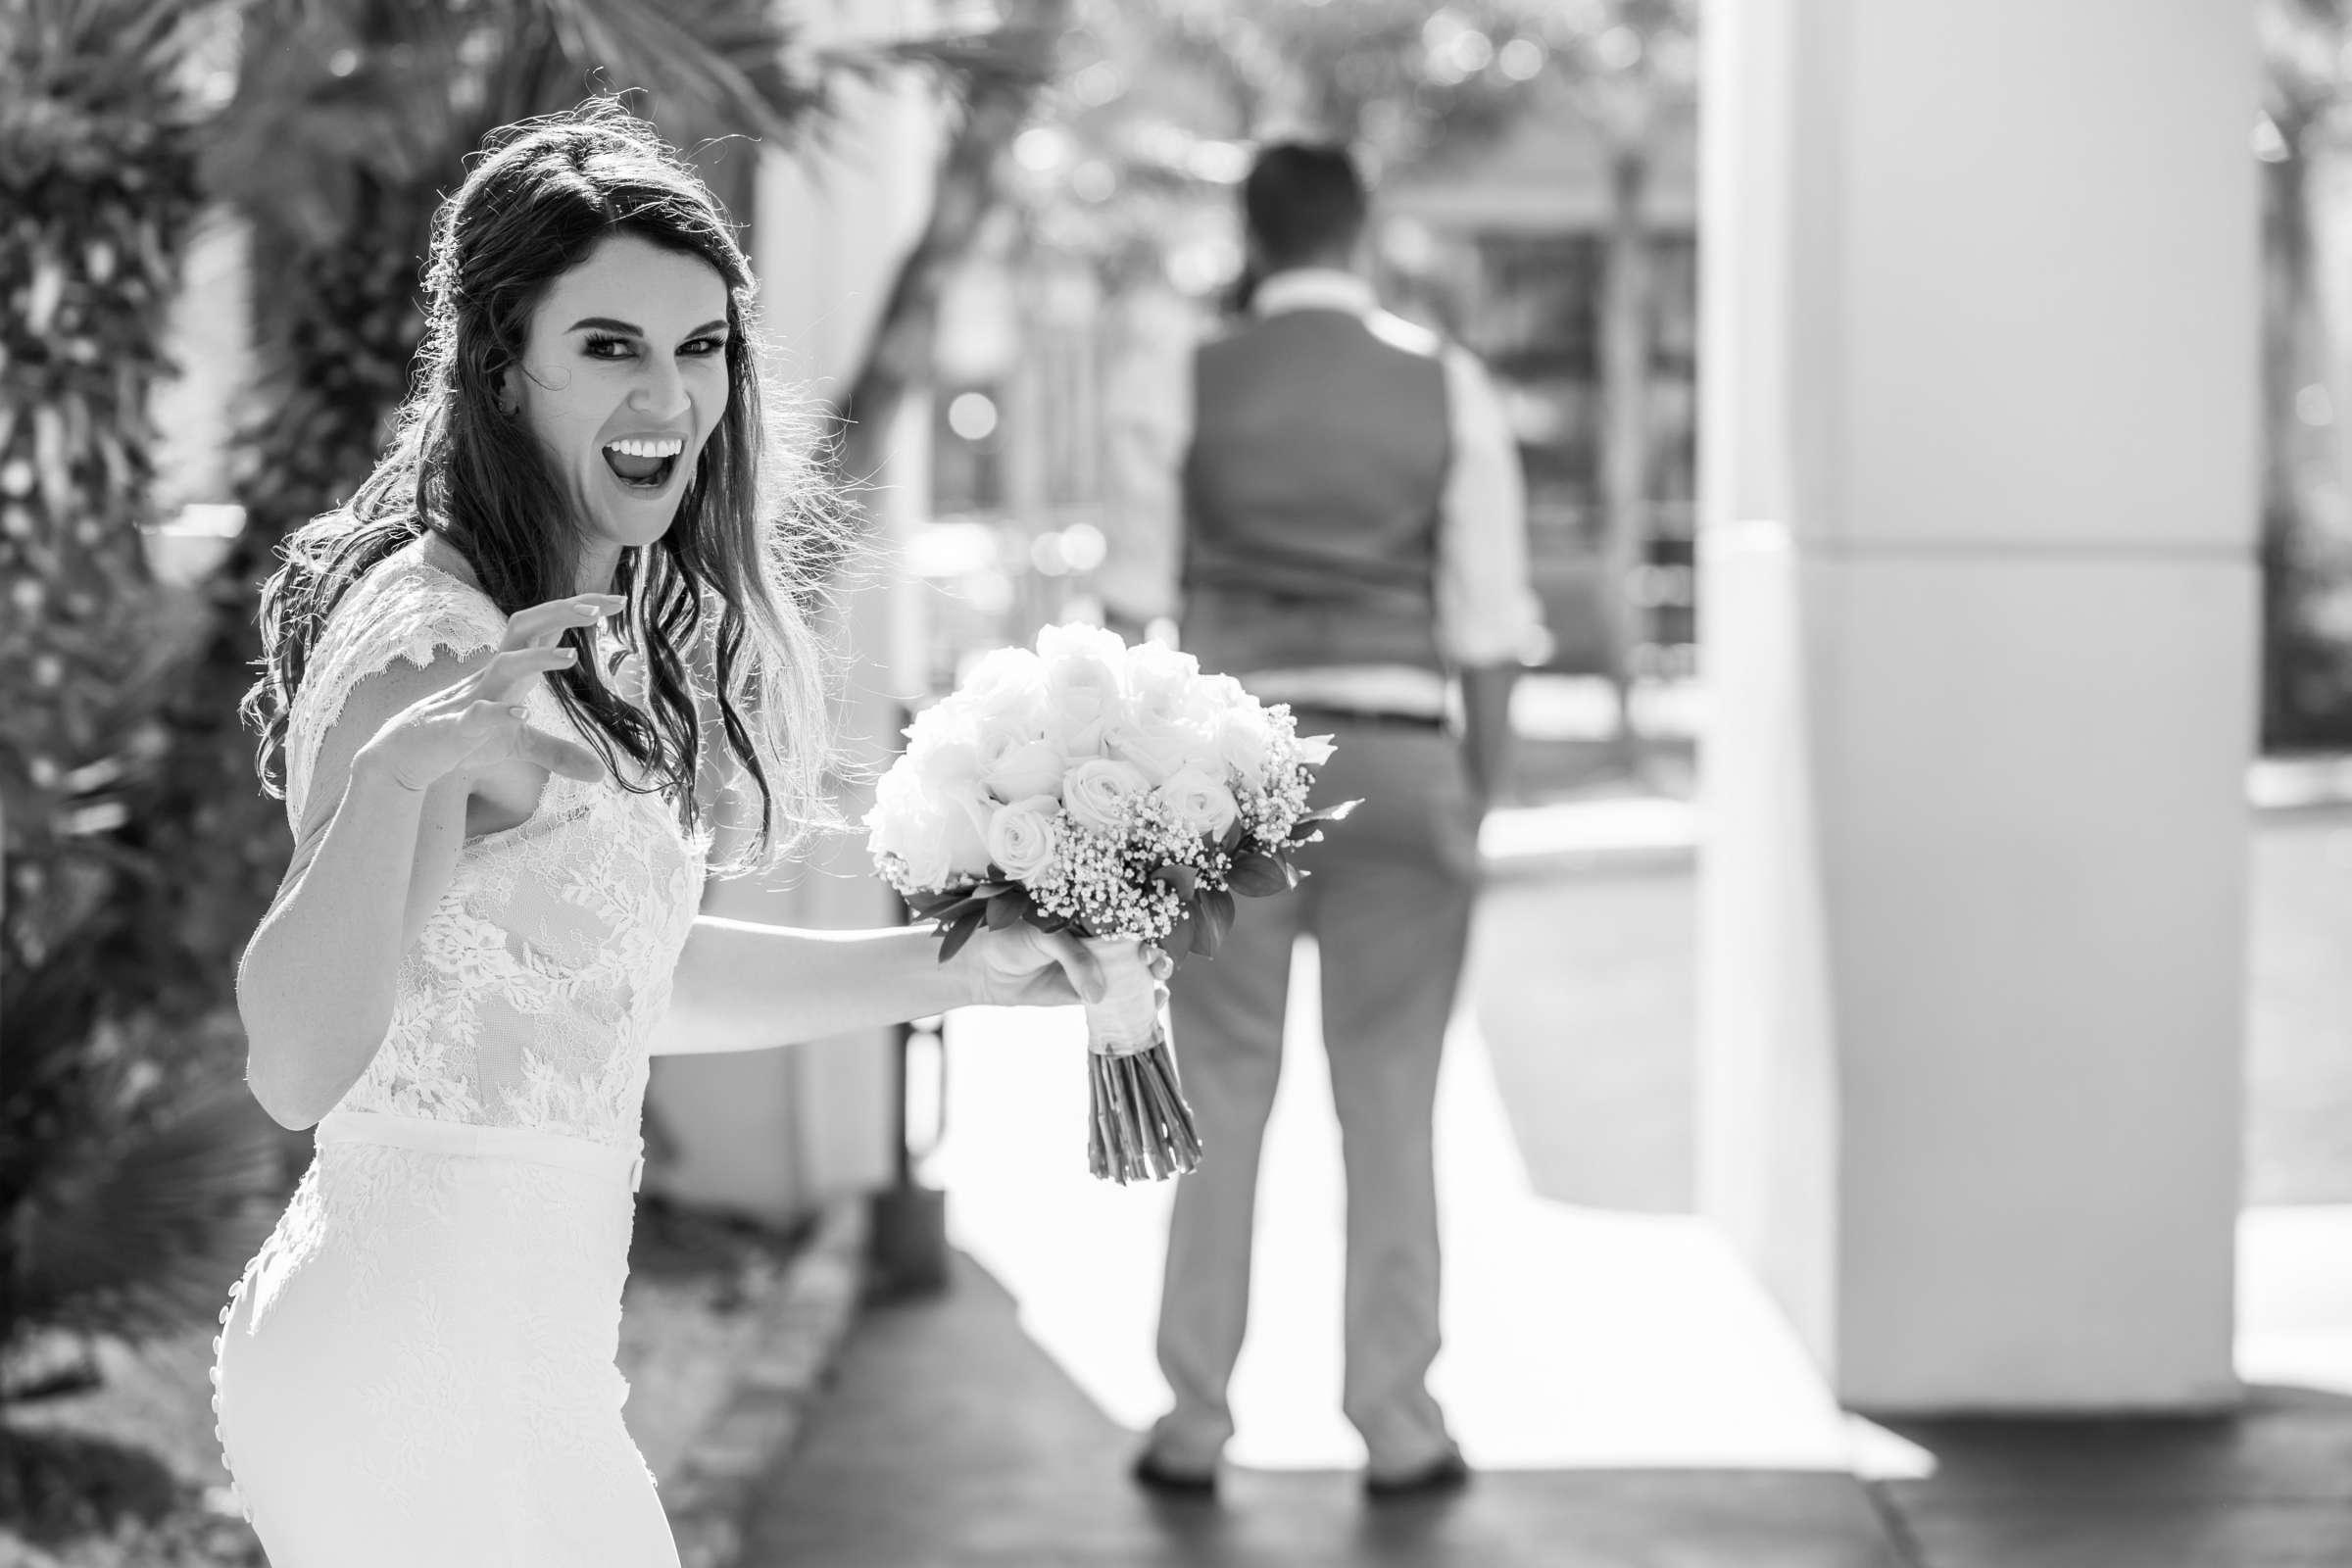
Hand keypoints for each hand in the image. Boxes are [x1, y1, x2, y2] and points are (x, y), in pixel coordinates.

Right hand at [355, 592, 625, 793]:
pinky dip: (500, 712)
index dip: (578, 610)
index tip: (617, 600)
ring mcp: (474, 696)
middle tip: (600, 609)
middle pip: (526, 626)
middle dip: (561, 612)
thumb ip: (558, 752)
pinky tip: (524, 714)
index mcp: (512, 669)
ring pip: (504, 664)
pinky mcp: (456, 726)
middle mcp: (495, 673)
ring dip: (536, 659)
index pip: (547, 626)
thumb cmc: (465, 739)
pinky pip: (478, 714)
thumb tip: (599, 773)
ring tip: (572, 657)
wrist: (408, 755)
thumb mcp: (519, 745)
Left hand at [952, 925, 1152, 1010]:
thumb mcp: (1044, 936)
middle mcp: (1098, 941)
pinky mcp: (1087, 994)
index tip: (1153, 939)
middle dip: (1156, 956)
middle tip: (1157, 965)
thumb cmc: (1010, 936)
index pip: (1128, 917)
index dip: (1148, 926)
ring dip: (1153, 980)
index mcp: (1090, 915)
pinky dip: (1138, 1004)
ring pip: (1134, 975)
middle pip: (1138, 948)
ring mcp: (1095, 968)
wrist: (983, 968)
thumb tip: (1098, 995)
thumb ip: (1073, 958)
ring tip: (1160, 989)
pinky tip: (1153, 1005)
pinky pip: (1117, 1000)